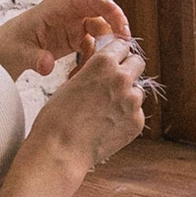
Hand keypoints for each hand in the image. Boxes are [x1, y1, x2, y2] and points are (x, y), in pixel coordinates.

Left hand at [6, 0, 132, 76]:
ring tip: (104, 65)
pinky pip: (91, 46)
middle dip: (114, 24)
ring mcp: (71, 26)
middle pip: (98, 11)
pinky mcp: (72, 40)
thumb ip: (34, 59)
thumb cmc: (5, 47)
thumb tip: (47, 66)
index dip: (104, 5)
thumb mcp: (18, 53)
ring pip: (99, 29)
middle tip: (124, 43)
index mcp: (54, 8)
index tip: (118, 20)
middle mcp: (66, 13)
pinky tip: (82, 74)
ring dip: (105, 45)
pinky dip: (91, 59)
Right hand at [25, 31, 146, 172]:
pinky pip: (136, 113)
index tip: (113, 60)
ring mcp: (132, 101)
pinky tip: (107, 125)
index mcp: (104, 63)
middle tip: (114, 82)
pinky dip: (126, 117)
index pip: (122, 46)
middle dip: (127, 69)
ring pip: (137, 90)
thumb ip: (92, 70)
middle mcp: (122, 78)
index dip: (116, 54)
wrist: (61, 150)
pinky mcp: (137, 122)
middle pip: (137, 63)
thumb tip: (104, 66)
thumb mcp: (71, 82)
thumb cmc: (57, 118)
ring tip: (105, 110)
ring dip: (126, 96)